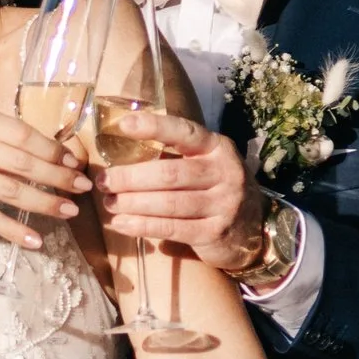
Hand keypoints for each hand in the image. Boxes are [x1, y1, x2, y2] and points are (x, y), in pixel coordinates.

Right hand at [0, 110, 90, 253]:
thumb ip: (2, 138)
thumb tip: (54, 151)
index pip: (24, 133)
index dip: (54, 150)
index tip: (75, 163)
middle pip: (23, 162)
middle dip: (58, 176)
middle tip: (83, 188)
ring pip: (11, 189)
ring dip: (44, 203)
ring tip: (69, 212)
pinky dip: (14, 230)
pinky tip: (34, 240)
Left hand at [98, 113, 268, 273]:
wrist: (254, 229)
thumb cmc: (216, 189)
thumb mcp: (206, 164)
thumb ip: (176, 155)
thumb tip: (122, 150)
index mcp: (217, 148)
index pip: (184, 132)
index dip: (153, 127)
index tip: (123, 125)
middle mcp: (224, 173)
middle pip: (169, 174)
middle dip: (130, 177)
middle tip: (103, 181)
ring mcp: (223, 204)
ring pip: (168, 203)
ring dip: (132, 203)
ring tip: (109, 203)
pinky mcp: (215, 233)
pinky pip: (171, 228)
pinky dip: (142, 226)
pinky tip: (122, 224)